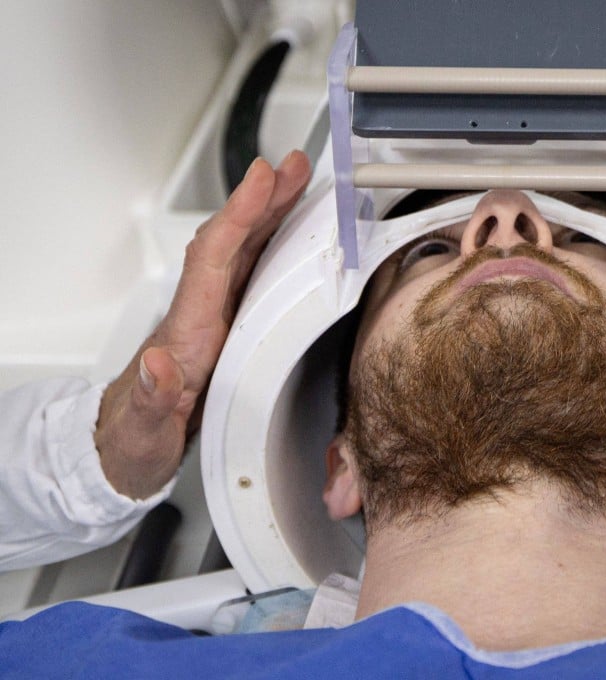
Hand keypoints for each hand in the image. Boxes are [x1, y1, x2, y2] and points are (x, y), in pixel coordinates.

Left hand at [94, 152, 311, 498]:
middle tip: (295, 166)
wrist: (125, 450)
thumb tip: (160, 364)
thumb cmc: (135, 442)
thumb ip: (153, 400)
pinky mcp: (224, 328)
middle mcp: (199, 316)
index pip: (213, 259)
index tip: (263, 179)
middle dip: (263, 200)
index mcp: (187, 333)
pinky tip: (291, 237)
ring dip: (271, 215)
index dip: (240, 215)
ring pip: (243, 253)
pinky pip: (250, 275)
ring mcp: (212, 319)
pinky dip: (271, 247)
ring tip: (299, 184)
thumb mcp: (142, 433)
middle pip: (231, 242)